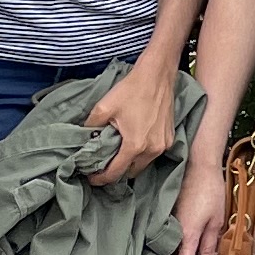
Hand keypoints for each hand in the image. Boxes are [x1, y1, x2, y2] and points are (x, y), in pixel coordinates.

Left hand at [82, 65, 179, 187]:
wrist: (157, 75)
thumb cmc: (131, 90)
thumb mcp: (103, 107)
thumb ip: (91, 127)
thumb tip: (85, 139)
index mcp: (135, 145)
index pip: (116, 173)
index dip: (101, 178)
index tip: (92, 178)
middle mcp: (152, 150)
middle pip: (131, 172)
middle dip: (117, 172)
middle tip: (103, 165)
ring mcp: (164, 144)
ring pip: (143, 163)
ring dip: (130, 162)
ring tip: (117, 153)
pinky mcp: (170, 137)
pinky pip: (153, 153)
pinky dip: (142, 153)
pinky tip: (134, 142)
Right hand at [174, 151, 229, 254]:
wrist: (197, 165)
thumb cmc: (209, 188)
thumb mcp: (216, 220)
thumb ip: (210, 247)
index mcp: (187, 236)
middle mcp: (174, 233)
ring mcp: (168, 226)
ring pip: (172, 254)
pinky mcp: (167, 219)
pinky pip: (171, 242)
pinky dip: (179, 251)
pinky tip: (188, 253)